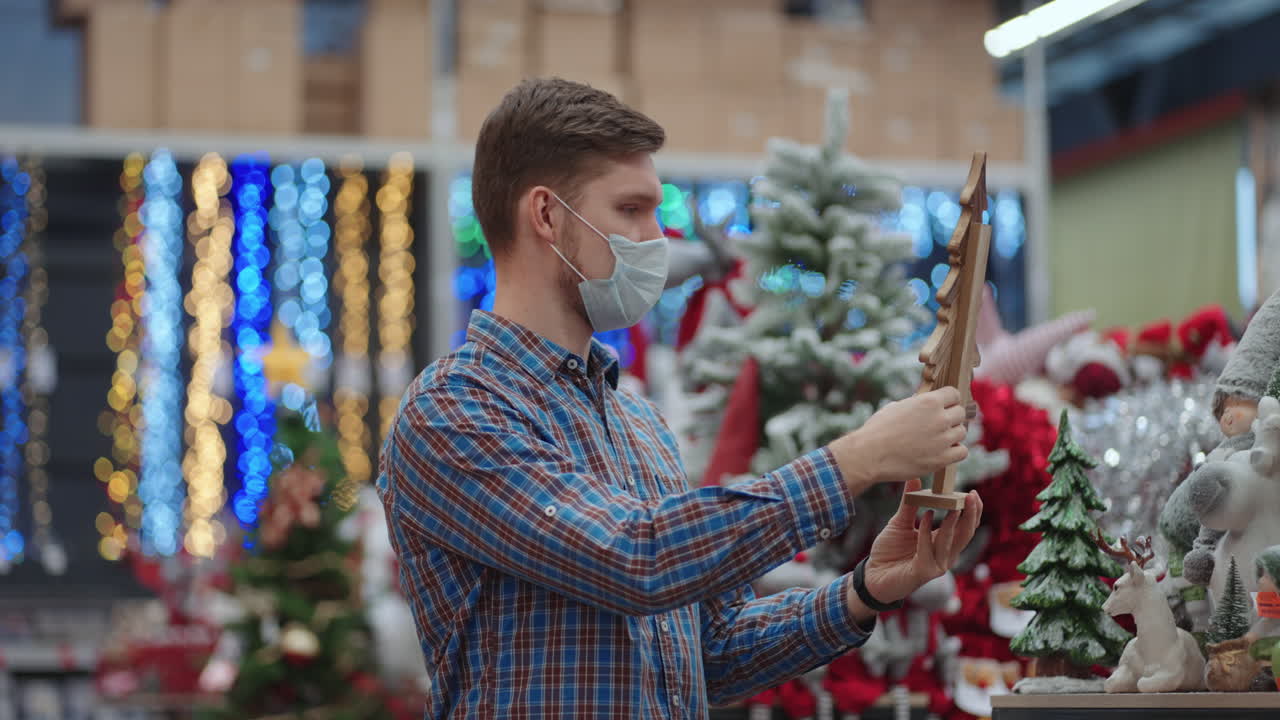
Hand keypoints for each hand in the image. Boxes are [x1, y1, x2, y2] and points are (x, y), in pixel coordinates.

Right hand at [828, 387, 968, 494]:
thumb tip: (927, 404)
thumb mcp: (897, 406)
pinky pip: (962, 452)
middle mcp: (939, 419)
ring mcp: (943, 439)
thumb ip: (917, 404)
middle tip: (938, 424)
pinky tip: (942, 451)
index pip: (954, 394)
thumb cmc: (878, 430)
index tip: (943, 406)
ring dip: (952, 435)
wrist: (870, 454)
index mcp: (929, 402)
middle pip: (960, 413)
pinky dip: (954, 451)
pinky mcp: (942, 459)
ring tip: (937, 439)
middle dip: (951, 417)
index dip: (948, 400)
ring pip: (962, 432)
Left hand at [861, 478, 982, 604]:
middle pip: (966, 534)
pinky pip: (928, 549)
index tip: (972, 493)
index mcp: (942, 542)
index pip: (965, 527)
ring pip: (950, 542)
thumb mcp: (900, 522)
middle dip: (971, 515)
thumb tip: (915, 478)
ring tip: (954, 505)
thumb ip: (909, 503)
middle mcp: (944, 555)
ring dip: (953, 522)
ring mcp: (936, 565)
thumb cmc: (889, 550)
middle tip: (971, 496)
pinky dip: (928, 532)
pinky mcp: (923, 572)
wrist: (872, 574)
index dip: (972, 511)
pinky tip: (928, 515)